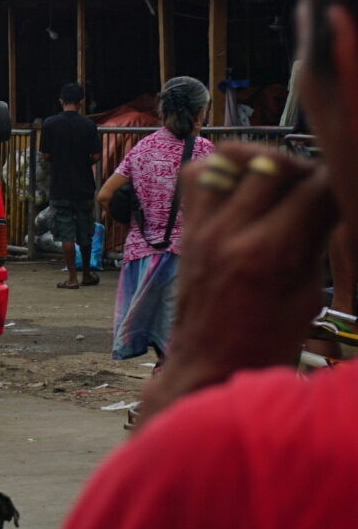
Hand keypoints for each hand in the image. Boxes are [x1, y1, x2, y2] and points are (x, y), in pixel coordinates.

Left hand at [139, 143, 338, 424]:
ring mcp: (200, 227)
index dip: (338, 184)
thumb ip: (314, 243)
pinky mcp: (186, 229)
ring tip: (281, 186)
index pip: (312, 190)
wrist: (206, 368)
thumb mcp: (306, 296)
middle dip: (303, 170)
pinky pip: (199, 177)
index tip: (346, 189)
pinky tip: (244, 190)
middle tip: (317, 190)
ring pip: (230, 159)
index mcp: (264, 253)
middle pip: (272, 165)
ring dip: (262, 165)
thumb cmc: (263, 344)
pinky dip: (222, 171)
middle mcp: (226, 232)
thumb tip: (330, 200)